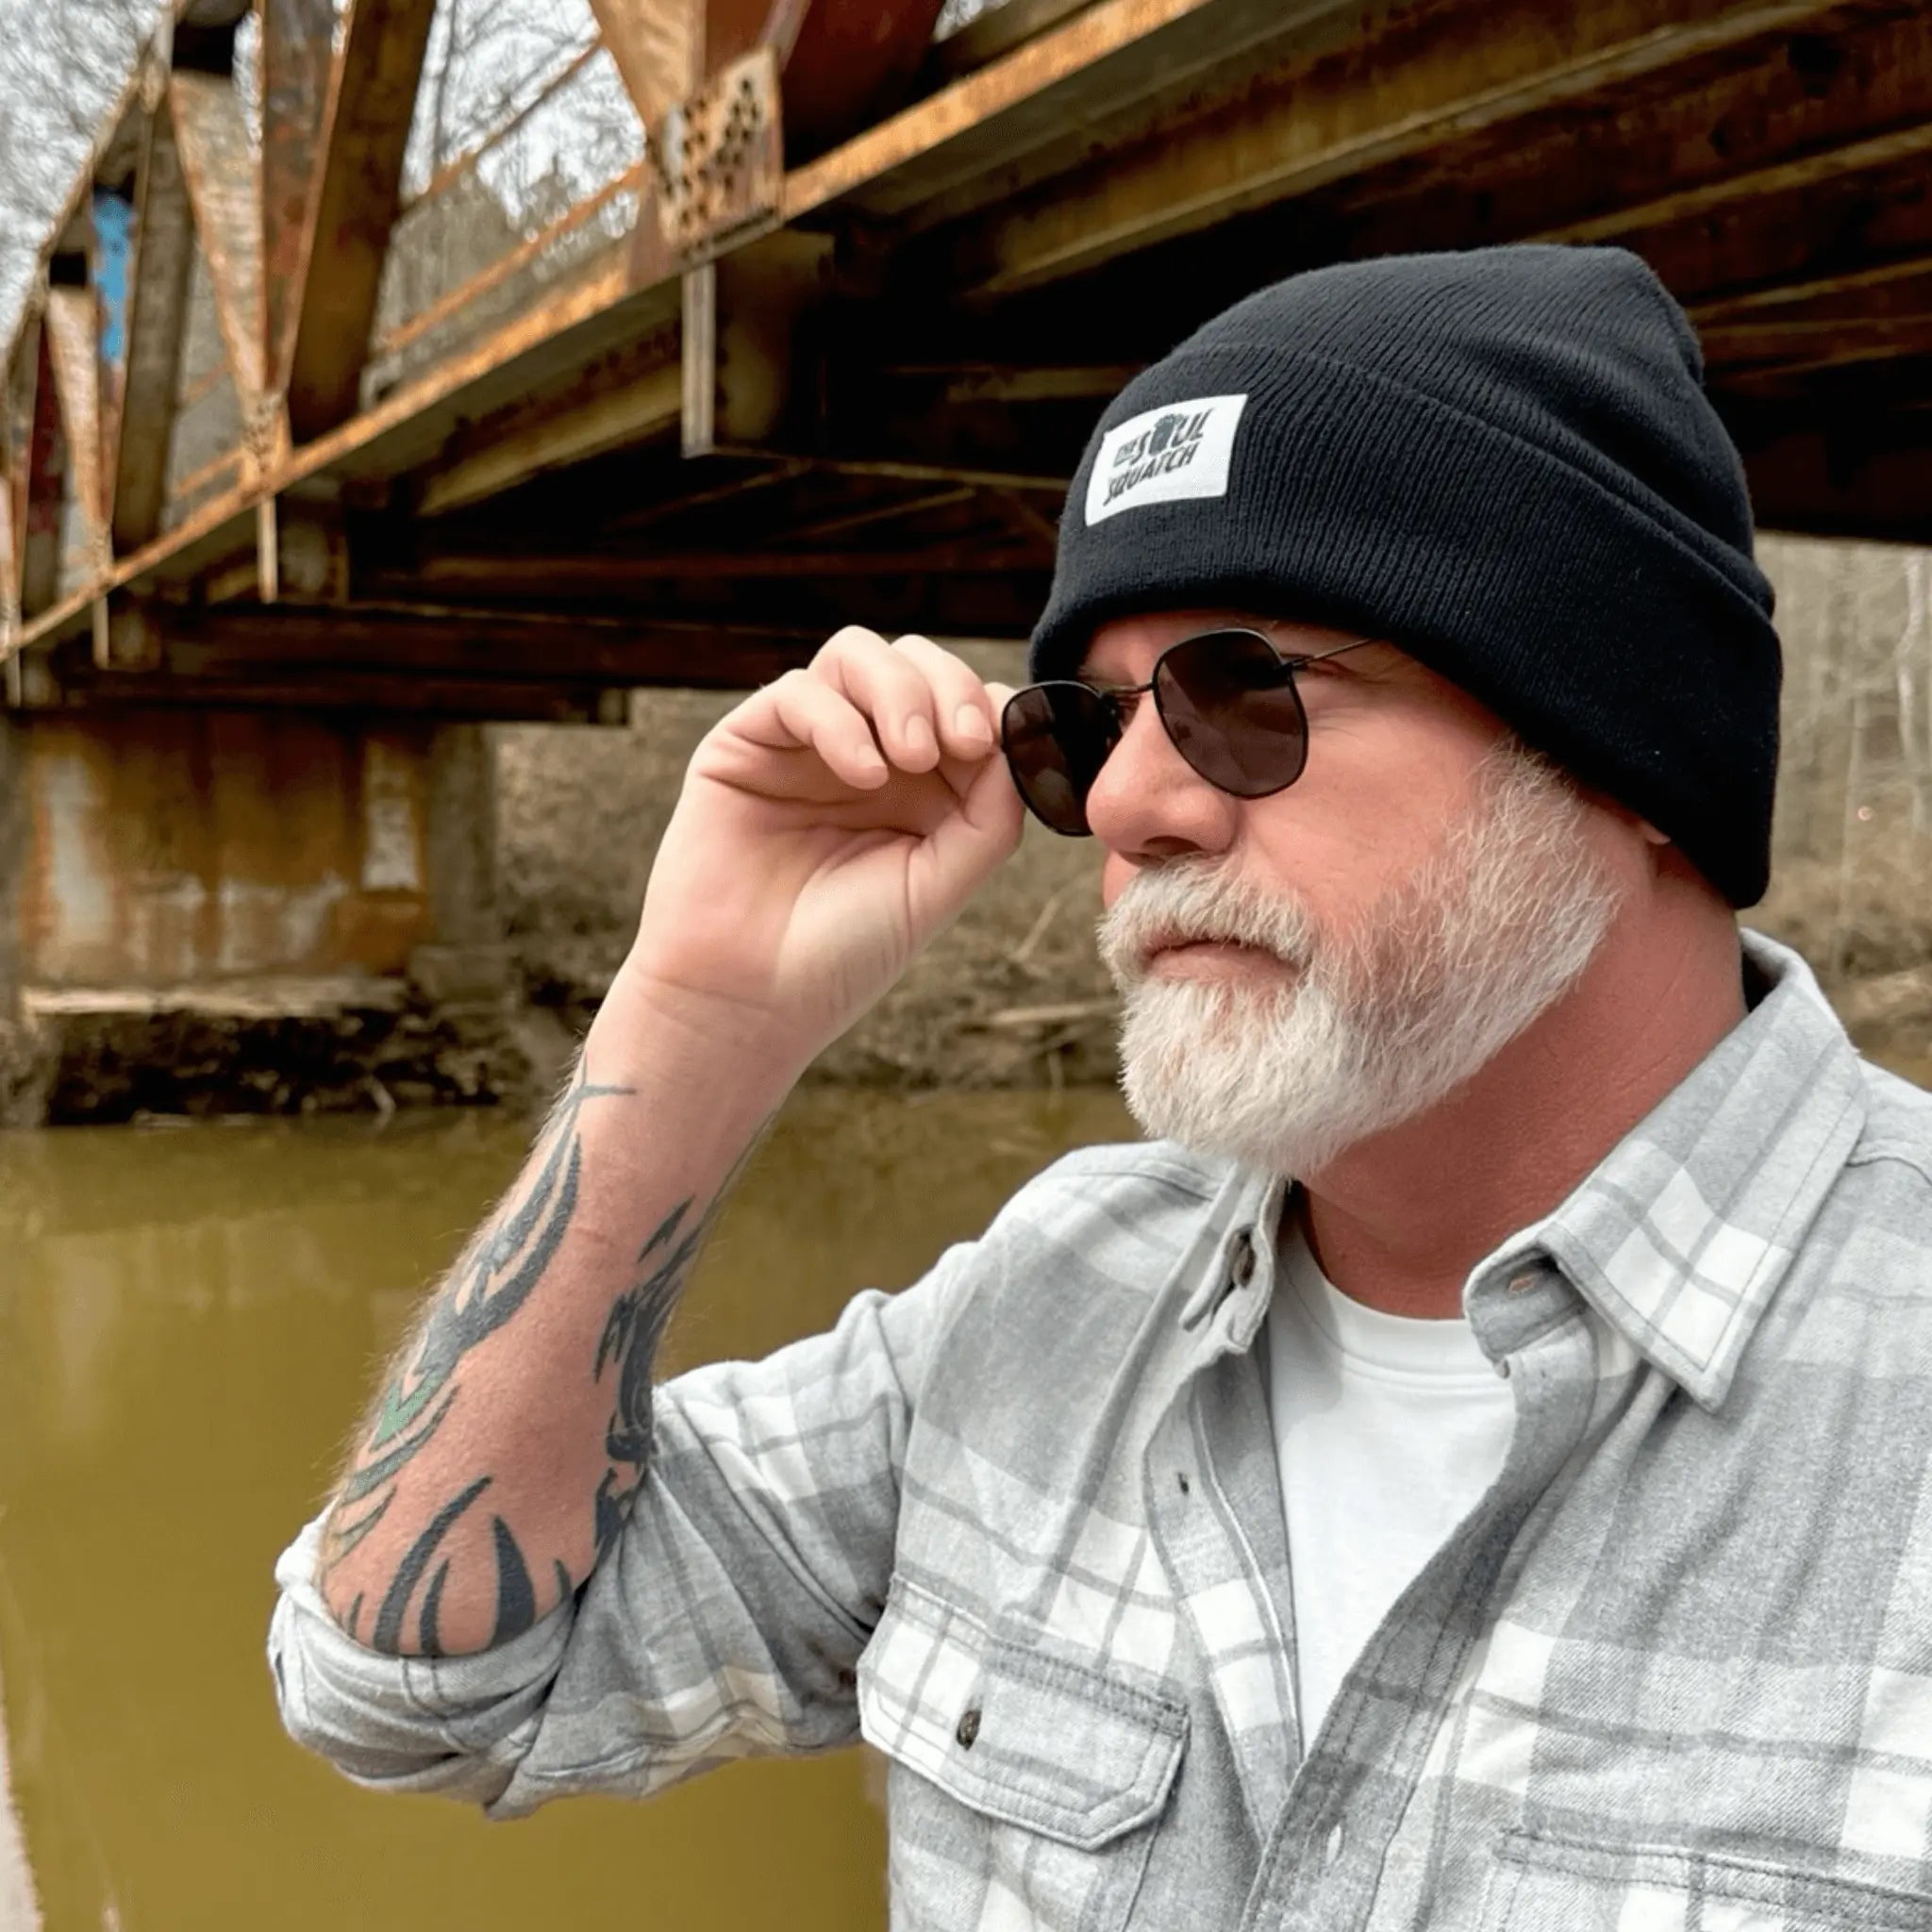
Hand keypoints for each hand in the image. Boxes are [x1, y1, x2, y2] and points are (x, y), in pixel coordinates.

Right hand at [617, 627, 1025, 1065]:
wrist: (748, 1000)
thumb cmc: (844, 954)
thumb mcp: (940, 882)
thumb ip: (991, 810)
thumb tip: (1018, 737)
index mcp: (921, 786)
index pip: (964, 703)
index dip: (988, 708)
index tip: (997, 747)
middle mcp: (865, 753)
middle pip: (915, 662)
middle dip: (949, 687)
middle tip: (963, 743)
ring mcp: (805, 744)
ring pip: (857, 655)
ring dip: (899, 692)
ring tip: (913, 757)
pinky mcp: (745, 744)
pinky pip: (797, 693)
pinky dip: (839, 722)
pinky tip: (862, 775)